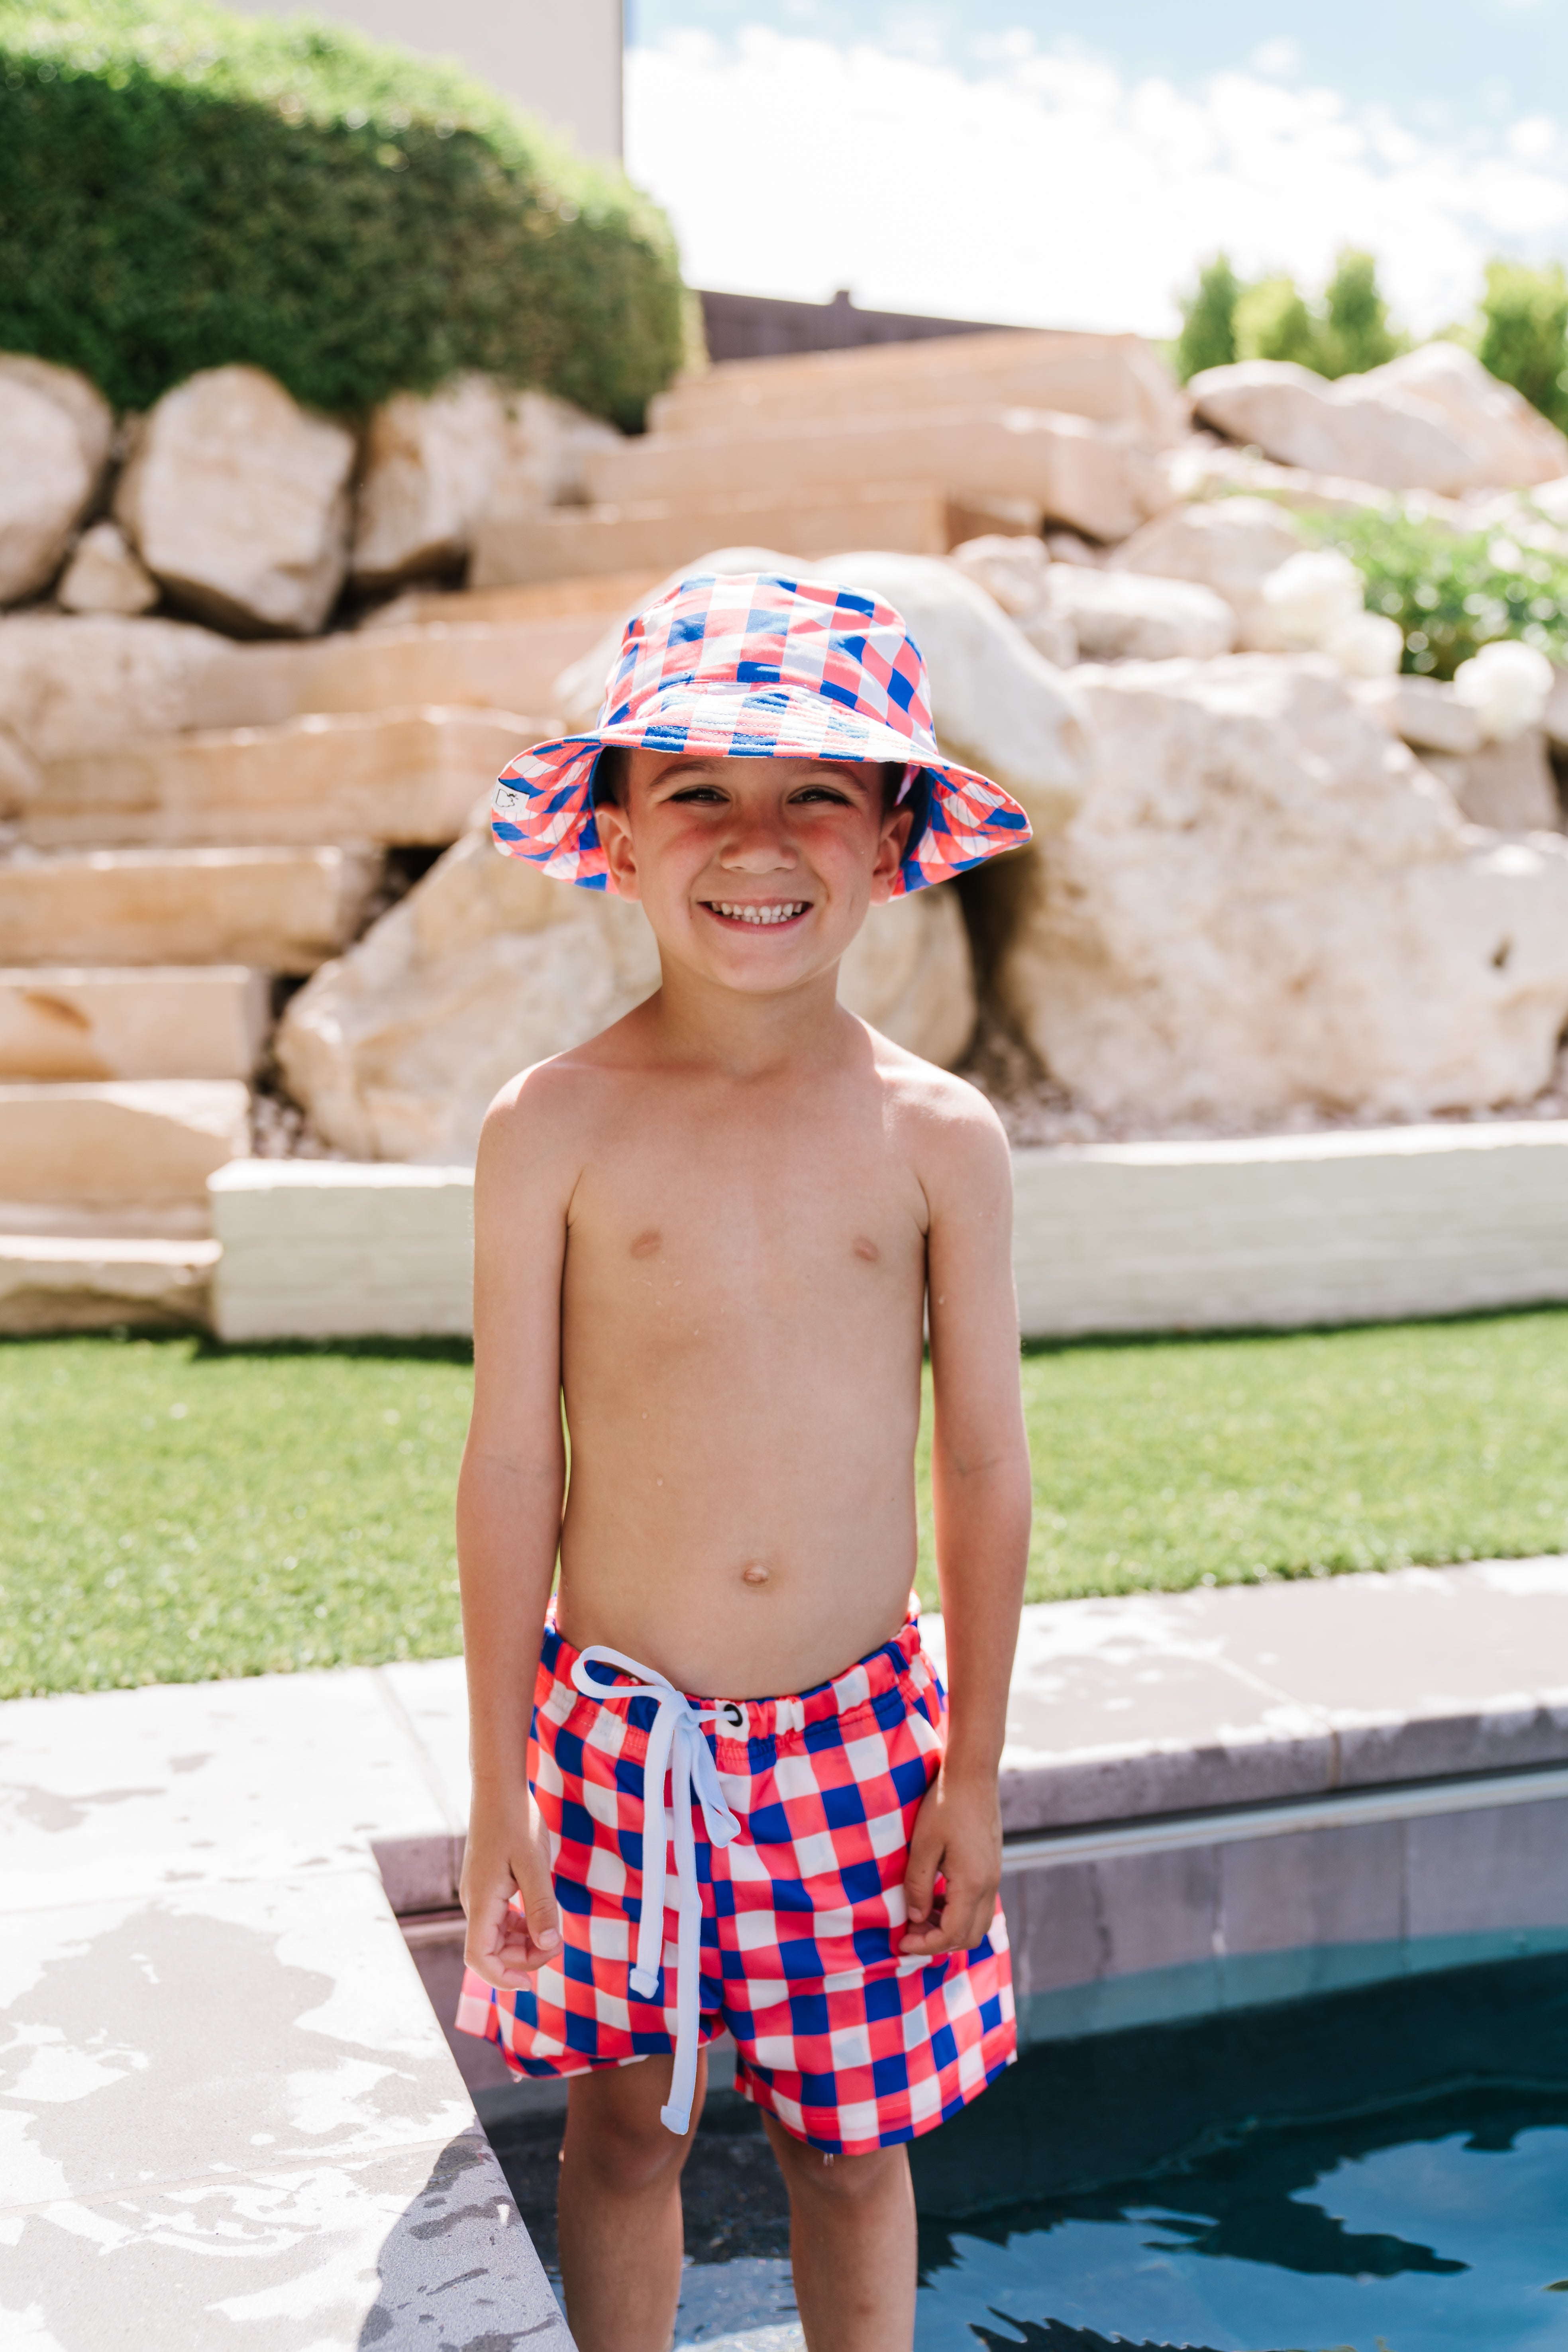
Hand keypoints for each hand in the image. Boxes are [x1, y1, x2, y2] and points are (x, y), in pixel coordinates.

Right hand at [460, 1781, 561, 1988]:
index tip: (529, 1984)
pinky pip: (500, 1918)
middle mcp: (475, 1902)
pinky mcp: (487, 1885)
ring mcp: (479, 1893)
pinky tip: (539, 1914)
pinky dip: (519, 1925)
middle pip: (491, 1951)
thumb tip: (549, 1945)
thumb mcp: (535, 1865)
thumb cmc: (516, 1822)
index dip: (500, 1978)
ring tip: (550, 1930)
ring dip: (522, 1942)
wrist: (499, 1789)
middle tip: (556, 1943)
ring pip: (496, 1936)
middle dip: (523, 1957)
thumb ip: (541, 1906)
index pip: (479, 1957)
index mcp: (481, 1902)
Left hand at [898, 1766, 1002, 1956]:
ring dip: (950, 1928)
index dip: (926, 1945)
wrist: (973, 1776)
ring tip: (921, 1914)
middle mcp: (989, 1886)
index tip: (902, 1942)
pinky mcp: (992, 1868)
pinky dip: (959, 1912)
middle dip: (938, 1942)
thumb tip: (916, 1918)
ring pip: (977, 1923)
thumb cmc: (944, 1806)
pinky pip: (980, 1905)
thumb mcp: (923, 1845)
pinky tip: (937, 1896)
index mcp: (972, 1883)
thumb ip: (919, 1885)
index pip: (952, 1934)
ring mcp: (994, 1877)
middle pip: (969, 1937)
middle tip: (910, 1930)